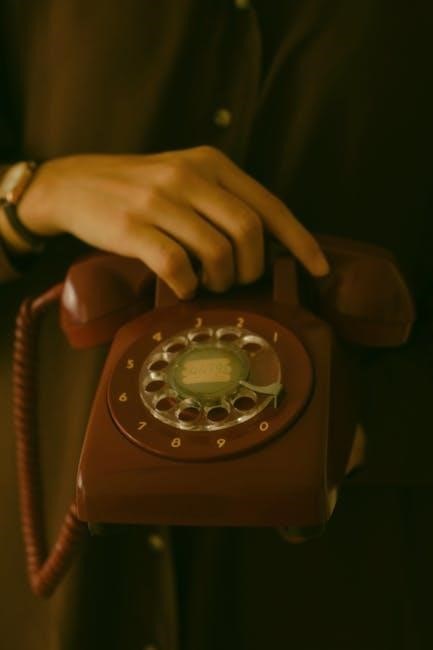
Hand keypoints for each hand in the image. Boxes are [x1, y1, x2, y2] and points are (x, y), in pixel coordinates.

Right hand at [19, 147, 328, 297]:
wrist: (73, 185)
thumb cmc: (137, 188)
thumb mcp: (184, 177)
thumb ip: (222, 199)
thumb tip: (266, 244)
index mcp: (210, 163)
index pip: (269, 204)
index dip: (299, 240)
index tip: (319, 268)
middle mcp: (189, 175)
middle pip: (250, 230)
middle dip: (252, 267)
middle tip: (237, 280)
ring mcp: (159, 200)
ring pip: (217, 250)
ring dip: (220, 279)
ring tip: (208, 283)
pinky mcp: (132, 226)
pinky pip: (177, 265)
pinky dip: (187, 284)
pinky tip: (182, 286)